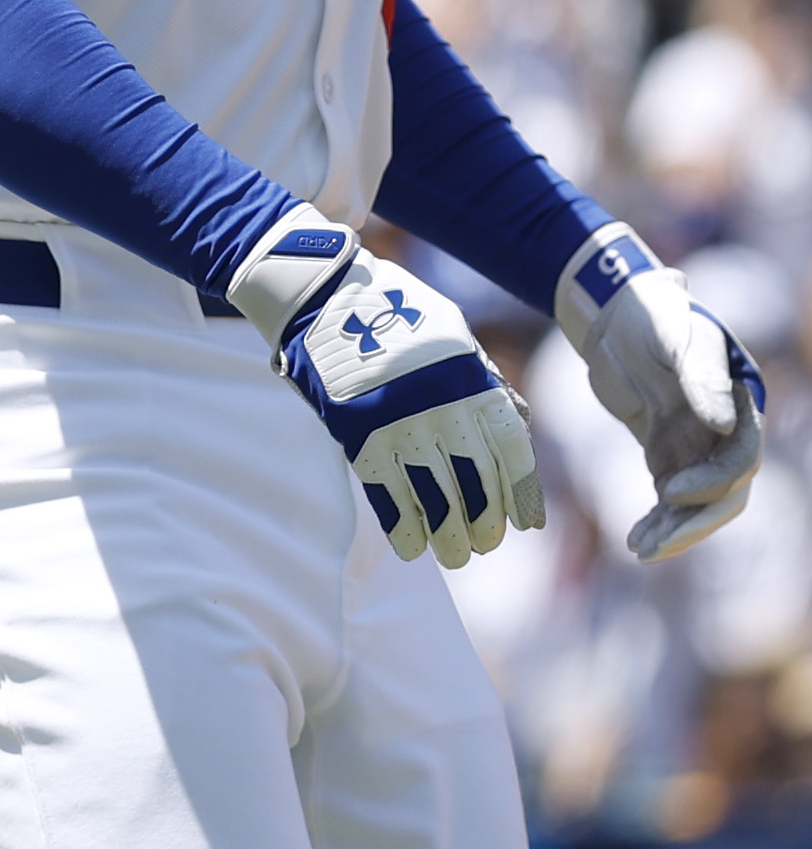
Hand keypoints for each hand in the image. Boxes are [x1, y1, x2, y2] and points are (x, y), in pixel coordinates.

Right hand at [228, 207, 544, 566]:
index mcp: (471, 378)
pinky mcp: (355, 429)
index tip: (524, 525)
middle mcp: (441, 403)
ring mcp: (397, 419)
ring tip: (453, 555)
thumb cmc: (397, 314)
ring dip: (446, 533)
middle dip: (482, 521)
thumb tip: (516, 428)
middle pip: (474, 480)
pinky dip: (400, 523)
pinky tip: (410, 545)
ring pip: (433, 494)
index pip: (511, 450)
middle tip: (481, 546)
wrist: (324, 293)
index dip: (521, 493)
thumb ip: (485, 382)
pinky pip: (384, 489)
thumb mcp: (455, 337)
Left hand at [556, 225, 766, 560]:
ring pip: (697, 502)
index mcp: (743, 404)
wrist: (617, 311)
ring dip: (673, 530)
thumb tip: (724, 425)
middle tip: (655, 547)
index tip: (665, 490)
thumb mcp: (675, 335)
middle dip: (693, 523)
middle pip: (724, 492)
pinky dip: (657, 520)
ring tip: (639, 550)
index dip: (710, 481)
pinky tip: (634, 540)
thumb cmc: (651, 313)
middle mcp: (727, 431)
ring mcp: (698, 444)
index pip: (740, 459)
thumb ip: (700, 377)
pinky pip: (670, 498)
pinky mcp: (668, 452)